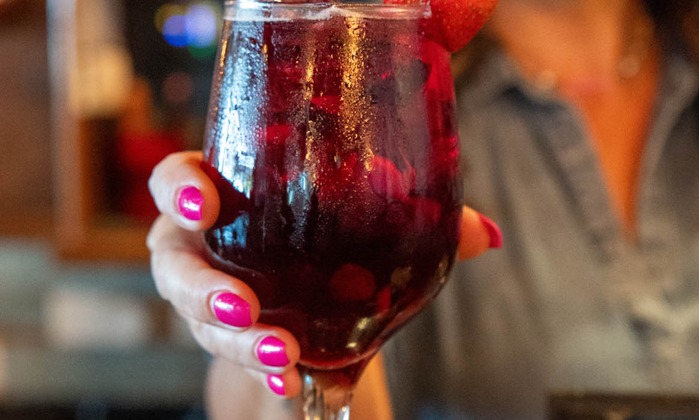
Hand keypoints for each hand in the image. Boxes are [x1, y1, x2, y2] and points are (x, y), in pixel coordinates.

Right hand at [146, 151, 501, 403]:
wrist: (323, 300)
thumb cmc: (335, 241)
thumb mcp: (370, 221)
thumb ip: (421, 219)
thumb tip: (488, 234)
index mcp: (230, 193)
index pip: (178, 180)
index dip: (178, 190)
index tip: (203, 203)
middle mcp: (208, 246)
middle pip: (175, 263)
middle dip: (202, 287)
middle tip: (245, 304)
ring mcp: (213, 296)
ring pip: (200, 320)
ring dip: (238, 340)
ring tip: (282, 354)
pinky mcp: (233, 339)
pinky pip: (234, 356)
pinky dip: (265, 368)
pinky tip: (293, 379)